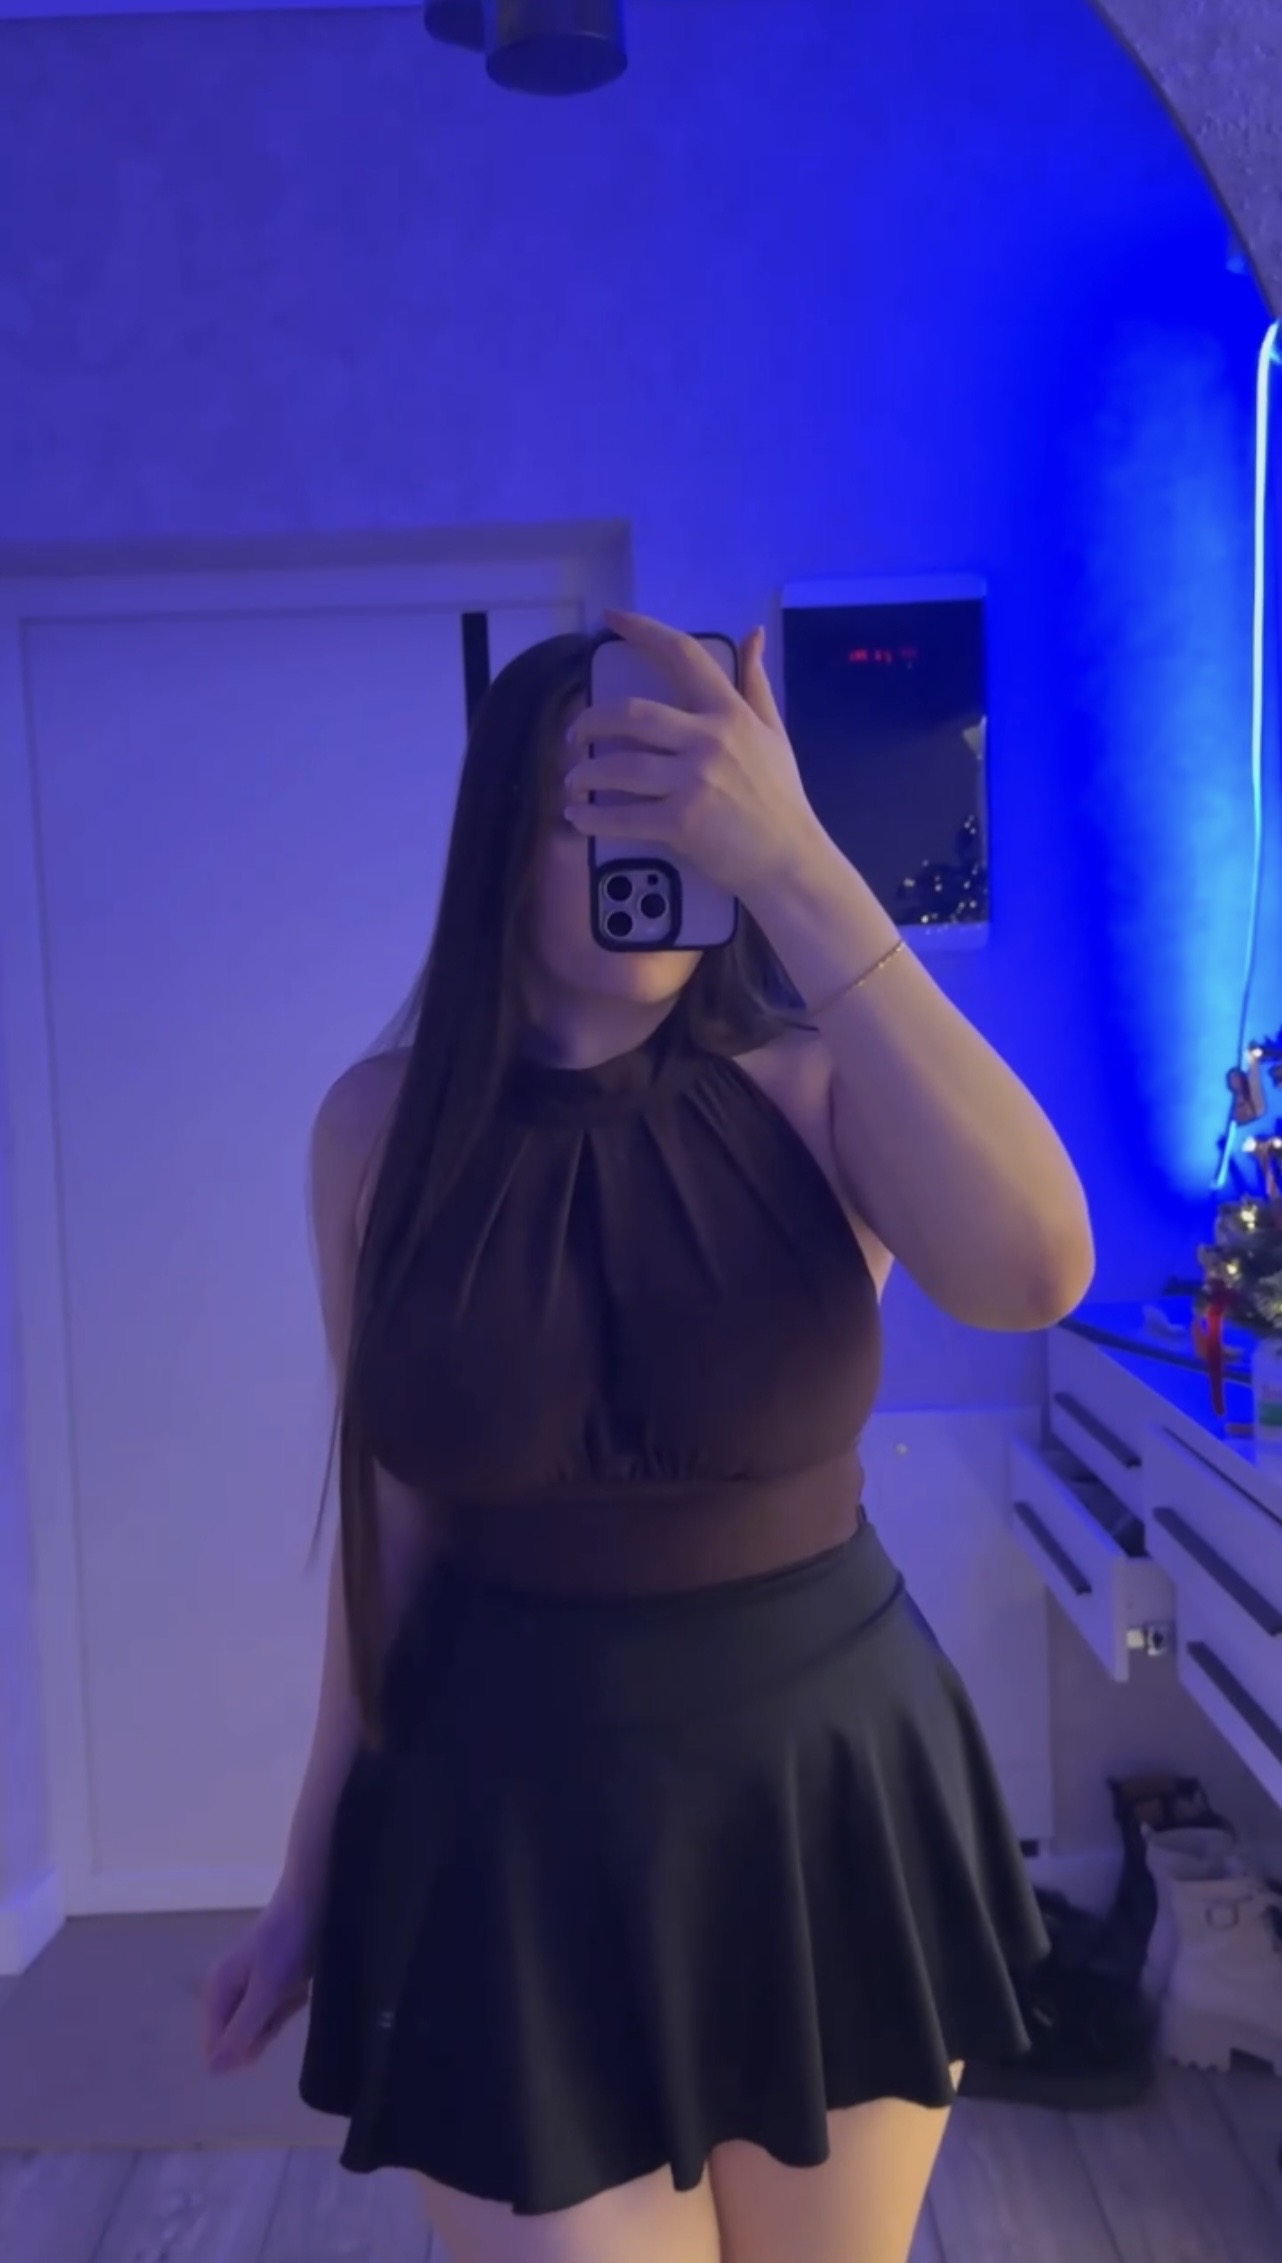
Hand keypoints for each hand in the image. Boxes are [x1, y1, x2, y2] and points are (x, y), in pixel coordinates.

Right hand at [202, 1885, 318, 2073]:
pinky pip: (276, 2008)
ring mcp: (246, 1985)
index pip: (218, 2047)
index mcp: (216, 1992)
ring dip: (282, 2011)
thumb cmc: (287, 1943)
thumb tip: (213, 2072)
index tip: (270, 2020)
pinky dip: (291, 2000)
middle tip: (284, 1996)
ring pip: (262, 2023)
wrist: (313, 1900)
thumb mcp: (267, 1990)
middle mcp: (225, 1991)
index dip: (247, 2045)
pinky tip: (300, 1980)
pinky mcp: (267, 1981)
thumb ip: (241, 2031)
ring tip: (295, 1983)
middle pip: (241, 2036)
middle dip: (268, 2025)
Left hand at [563, 610, 824, 899]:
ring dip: (583, 774)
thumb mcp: (773, 732)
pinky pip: (622, 816)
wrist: (789, 860)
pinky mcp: (680, 823)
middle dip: (590, 722)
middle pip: (630, 714)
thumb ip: (755, 683)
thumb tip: (751, 634)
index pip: (682, 656)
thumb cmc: (780, 797)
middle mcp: (708, 740)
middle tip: (573, 735)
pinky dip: (592, 819)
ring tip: (574, 782)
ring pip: (617, 767)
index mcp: (730, 713)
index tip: (610, 619)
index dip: (642, 631)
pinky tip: (578, 818)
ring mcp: (693, 782)